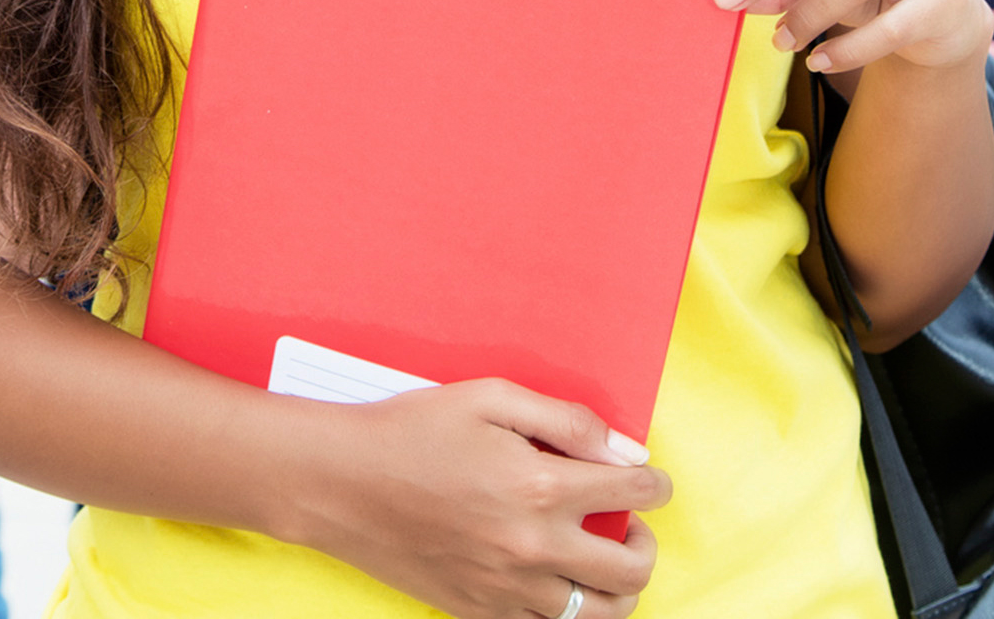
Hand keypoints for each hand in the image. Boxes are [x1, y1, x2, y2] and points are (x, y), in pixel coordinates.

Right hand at [284, 379, 666, 618]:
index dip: (656, 484)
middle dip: (646, 542)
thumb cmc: (408, 430)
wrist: (337, 484)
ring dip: (615, 587)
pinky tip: (552, 580)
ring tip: (600, 560)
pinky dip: (563, 610)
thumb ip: (564, 419)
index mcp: (540, 486)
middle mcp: (533, 546)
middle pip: (632, 568)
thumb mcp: (487, 397)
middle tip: (628, 523)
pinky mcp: (479, 612)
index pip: (635, 493)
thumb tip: (624, 449)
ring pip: (599, 614)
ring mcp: (507, 589)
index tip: (652, 480)